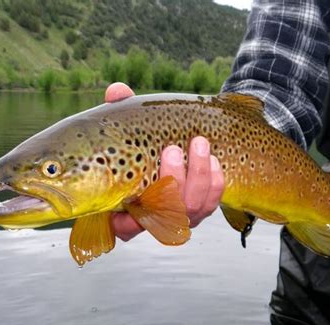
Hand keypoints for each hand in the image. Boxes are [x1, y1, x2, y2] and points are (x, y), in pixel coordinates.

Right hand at [105, 83, 224, 240]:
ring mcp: (179, 215)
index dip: (126, 223)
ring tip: (199, 143)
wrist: (185, 140)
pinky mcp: (201, 208)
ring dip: (197, 176)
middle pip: (161, 217)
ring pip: (190, 209)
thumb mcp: (133, 122)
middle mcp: (153, 216)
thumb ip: (121, 109)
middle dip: (170, 182)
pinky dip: (214, 182)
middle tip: (172, 149)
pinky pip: (211, 203)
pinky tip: (212, 158)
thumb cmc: (148, 135)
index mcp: (126, 206)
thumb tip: (115, 91)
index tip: (133, 199)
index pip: (122, 228)